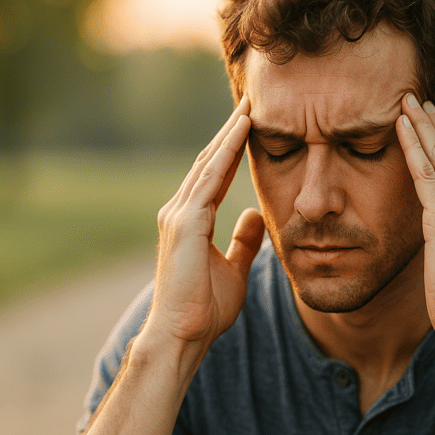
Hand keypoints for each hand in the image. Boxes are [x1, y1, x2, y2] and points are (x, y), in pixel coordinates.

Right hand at [142, 96, 265, 365]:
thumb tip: (255, 216)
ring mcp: (178, 214)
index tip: (253, 122)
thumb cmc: (205, 310)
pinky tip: (243, 130)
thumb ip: (243, 241)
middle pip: (210, 161)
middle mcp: (179, 211)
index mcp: (191, 220)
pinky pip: (210, 179)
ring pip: (209, 163)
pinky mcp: (184, 222)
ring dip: (230, 132)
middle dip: (231, 131)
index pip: (216, 174)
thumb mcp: (234, 269)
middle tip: (252, 99)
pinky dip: (226, 152)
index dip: (233, 147)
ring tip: (250, 105)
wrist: (184, 335)